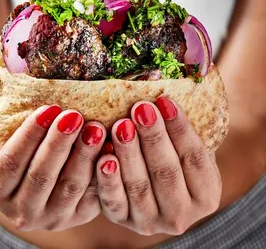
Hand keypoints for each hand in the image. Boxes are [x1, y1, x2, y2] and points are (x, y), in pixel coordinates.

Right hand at [0, 105, 105, 230]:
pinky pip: (92, 195)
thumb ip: (12, 123)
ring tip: (95, 128)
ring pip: (70, 186)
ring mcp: (51, 218)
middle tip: (74, 116)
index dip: (29, 134)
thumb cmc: (27, 154)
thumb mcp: (12, 143)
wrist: (40, 184)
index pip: (10, 162)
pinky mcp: (78, 216)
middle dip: (58, 143)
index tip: (49, 108)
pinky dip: (101, 172)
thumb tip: (22, 87)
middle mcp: (22, 211)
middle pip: (40, 176)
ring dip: (84, 155)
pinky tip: (109, 150)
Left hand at [96, 97, 221, 235]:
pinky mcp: (123, 220)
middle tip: (141, 109)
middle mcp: (181, 214)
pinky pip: (114, 202)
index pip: (195, 158)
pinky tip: (104, 158)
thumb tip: (168, 90)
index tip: (165, 101)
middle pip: (166, 172)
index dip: (180, 129)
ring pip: (139, 186)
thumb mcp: (186, 149)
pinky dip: (109, 181)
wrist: (157, 192)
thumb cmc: (174, 160)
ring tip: (121, 125)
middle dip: (153, 138)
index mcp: (206, 195)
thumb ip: (182, 131)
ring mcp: (151, 221)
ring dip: (130, 154)